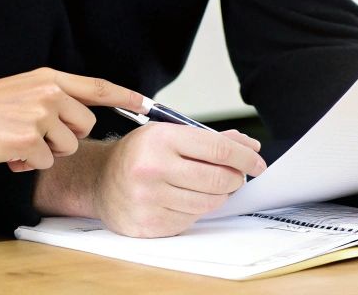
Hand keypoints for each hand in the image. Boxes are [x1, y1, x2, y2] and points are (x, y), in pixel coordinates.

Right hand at [0, 68, 143, 171]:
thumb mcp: (20, 90)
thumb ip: (50, 98)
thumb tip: (75, 120)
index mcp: (48, 79)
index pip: (97, 87)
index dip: (125, 96)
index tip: (147, 104)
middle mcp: (49, 93)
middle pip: (85, 126)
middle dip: (66, 139)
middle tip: (36, 137)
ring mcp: (39, 116)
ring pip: (67, 147)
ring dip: (46, 153)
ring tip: (17, 144)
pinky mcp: (28, 140)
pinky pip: (44, 163)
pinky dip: (27, 164)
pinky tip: (7, 153)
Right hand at [92, 124, 266, 236]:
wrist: (99, 180)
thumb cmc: (140, 154)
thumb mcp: (170, 134)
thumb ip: (210, 140)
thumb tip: (249, 147)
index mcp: (161, 140)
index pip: (218, 150)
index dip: (244, 158)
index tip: (258, 163)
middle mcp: (153, 169)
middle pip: (218, 179)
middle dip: (236, 179)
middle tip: (237, 177)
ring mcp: (149, 199)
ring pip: (208, 203)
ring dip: (218, 196)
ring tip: (211, 187)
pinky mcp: (148, 224)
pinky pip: (190, 220)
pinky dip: (196, 210)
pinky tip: (185, 199)